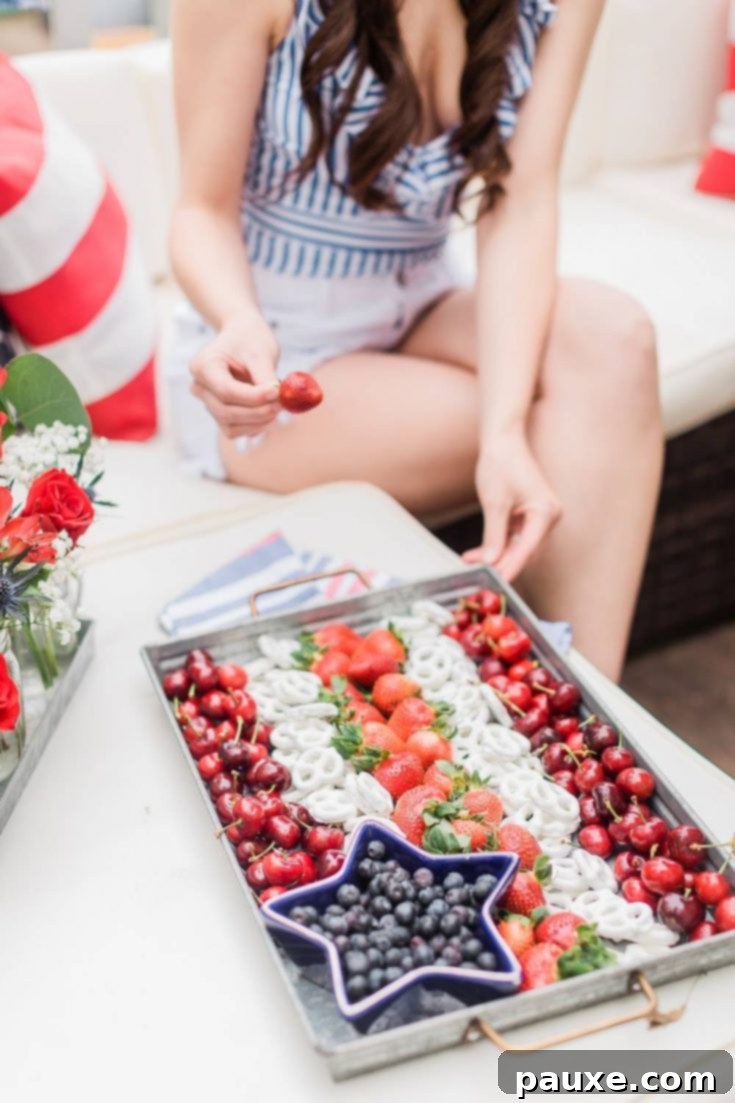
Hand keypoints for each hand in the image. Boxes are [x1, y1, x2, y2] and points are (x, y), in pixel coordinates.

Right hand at [189, 310, 280, 438]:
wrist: (242, 337)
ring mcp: (207, 403)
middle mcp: (200, 387)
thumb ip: (266, 377)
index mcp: (203, 366)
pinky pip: (235, 430)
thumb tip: (277, 399)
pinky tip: (269, 410)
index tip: (277, 394)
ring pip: (231, 425)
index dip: (253, 397)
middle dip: (258, 412)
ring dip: (258, 421)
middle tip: (283, 403)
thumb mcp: (259, 352)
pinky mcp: (219, 414)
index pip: (226, 391)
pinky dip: (255, 425)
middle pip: (226, 412)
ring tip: (278, 404)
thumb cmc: (249, 339)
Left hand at [464, 434, 561, 580]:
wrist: (503, 440)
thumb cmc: (501, 464)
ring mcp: (540, 516)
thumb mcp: (494, 504)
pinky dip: (497, 544)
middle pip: (524, 551)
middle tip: (479, 576)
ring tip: (470, 561)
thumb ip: (494, 537)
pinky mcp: (529, 515)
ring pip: (517, 546)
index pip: (527, 549)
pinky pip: (514, 536)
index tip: (497, 582)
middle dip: (501, 563)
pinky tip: (477, 553)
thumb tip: (491, 562)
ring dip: (496, 555)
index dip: (510, 567)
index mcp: (545, 513)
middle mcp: (548, 516)